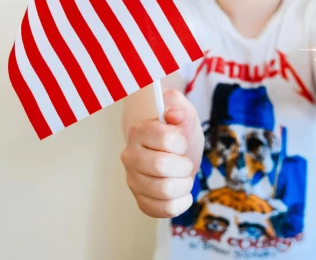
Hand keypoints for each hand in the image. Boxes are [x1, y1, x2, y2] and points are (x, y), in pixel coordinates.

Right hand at [120, 90, 203, 217]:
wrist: (174, 151)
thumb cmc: (179, 132)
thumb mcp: (184, 114)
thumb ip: (179, 106)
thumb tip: (173, 114)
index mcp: (139, 131)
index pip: (165, 139)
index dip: (181, 142)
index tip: (181, 142)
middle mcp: (130, 156)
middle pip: (162, 166)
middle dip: (184, 165)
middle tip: (185, 162)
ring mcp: (133, 180)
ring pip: (164, 191)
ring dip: (184, 184)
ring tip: (184, 177)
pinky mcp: (140, 200)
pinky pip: (162, 210)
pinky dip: (180, 203)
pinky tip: (182, 193)